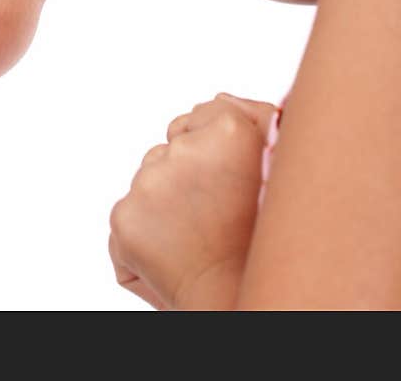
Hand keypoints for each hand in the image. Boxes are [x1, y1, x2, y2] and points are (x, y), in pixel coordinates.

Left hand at [108, 92, 276, 309]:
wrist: (240, 301)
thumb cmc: (263, 241)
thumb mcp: (275, 169)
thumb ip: (252, 118)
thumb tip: (220, 100)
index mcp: (232, 132)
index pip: (206, 115)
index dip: (218, 150)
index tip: (232, 180)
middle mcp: (186, 150)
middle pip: (173, 147)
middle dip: (188, 175)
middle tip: (216, 214)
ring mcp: (150, 183)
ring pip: (150, 179)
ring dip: (166, 202)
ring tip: (197, 235)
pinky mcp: (125, 217)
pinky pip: (128, 213)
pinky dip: (143, 232)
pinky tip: (172, 251)